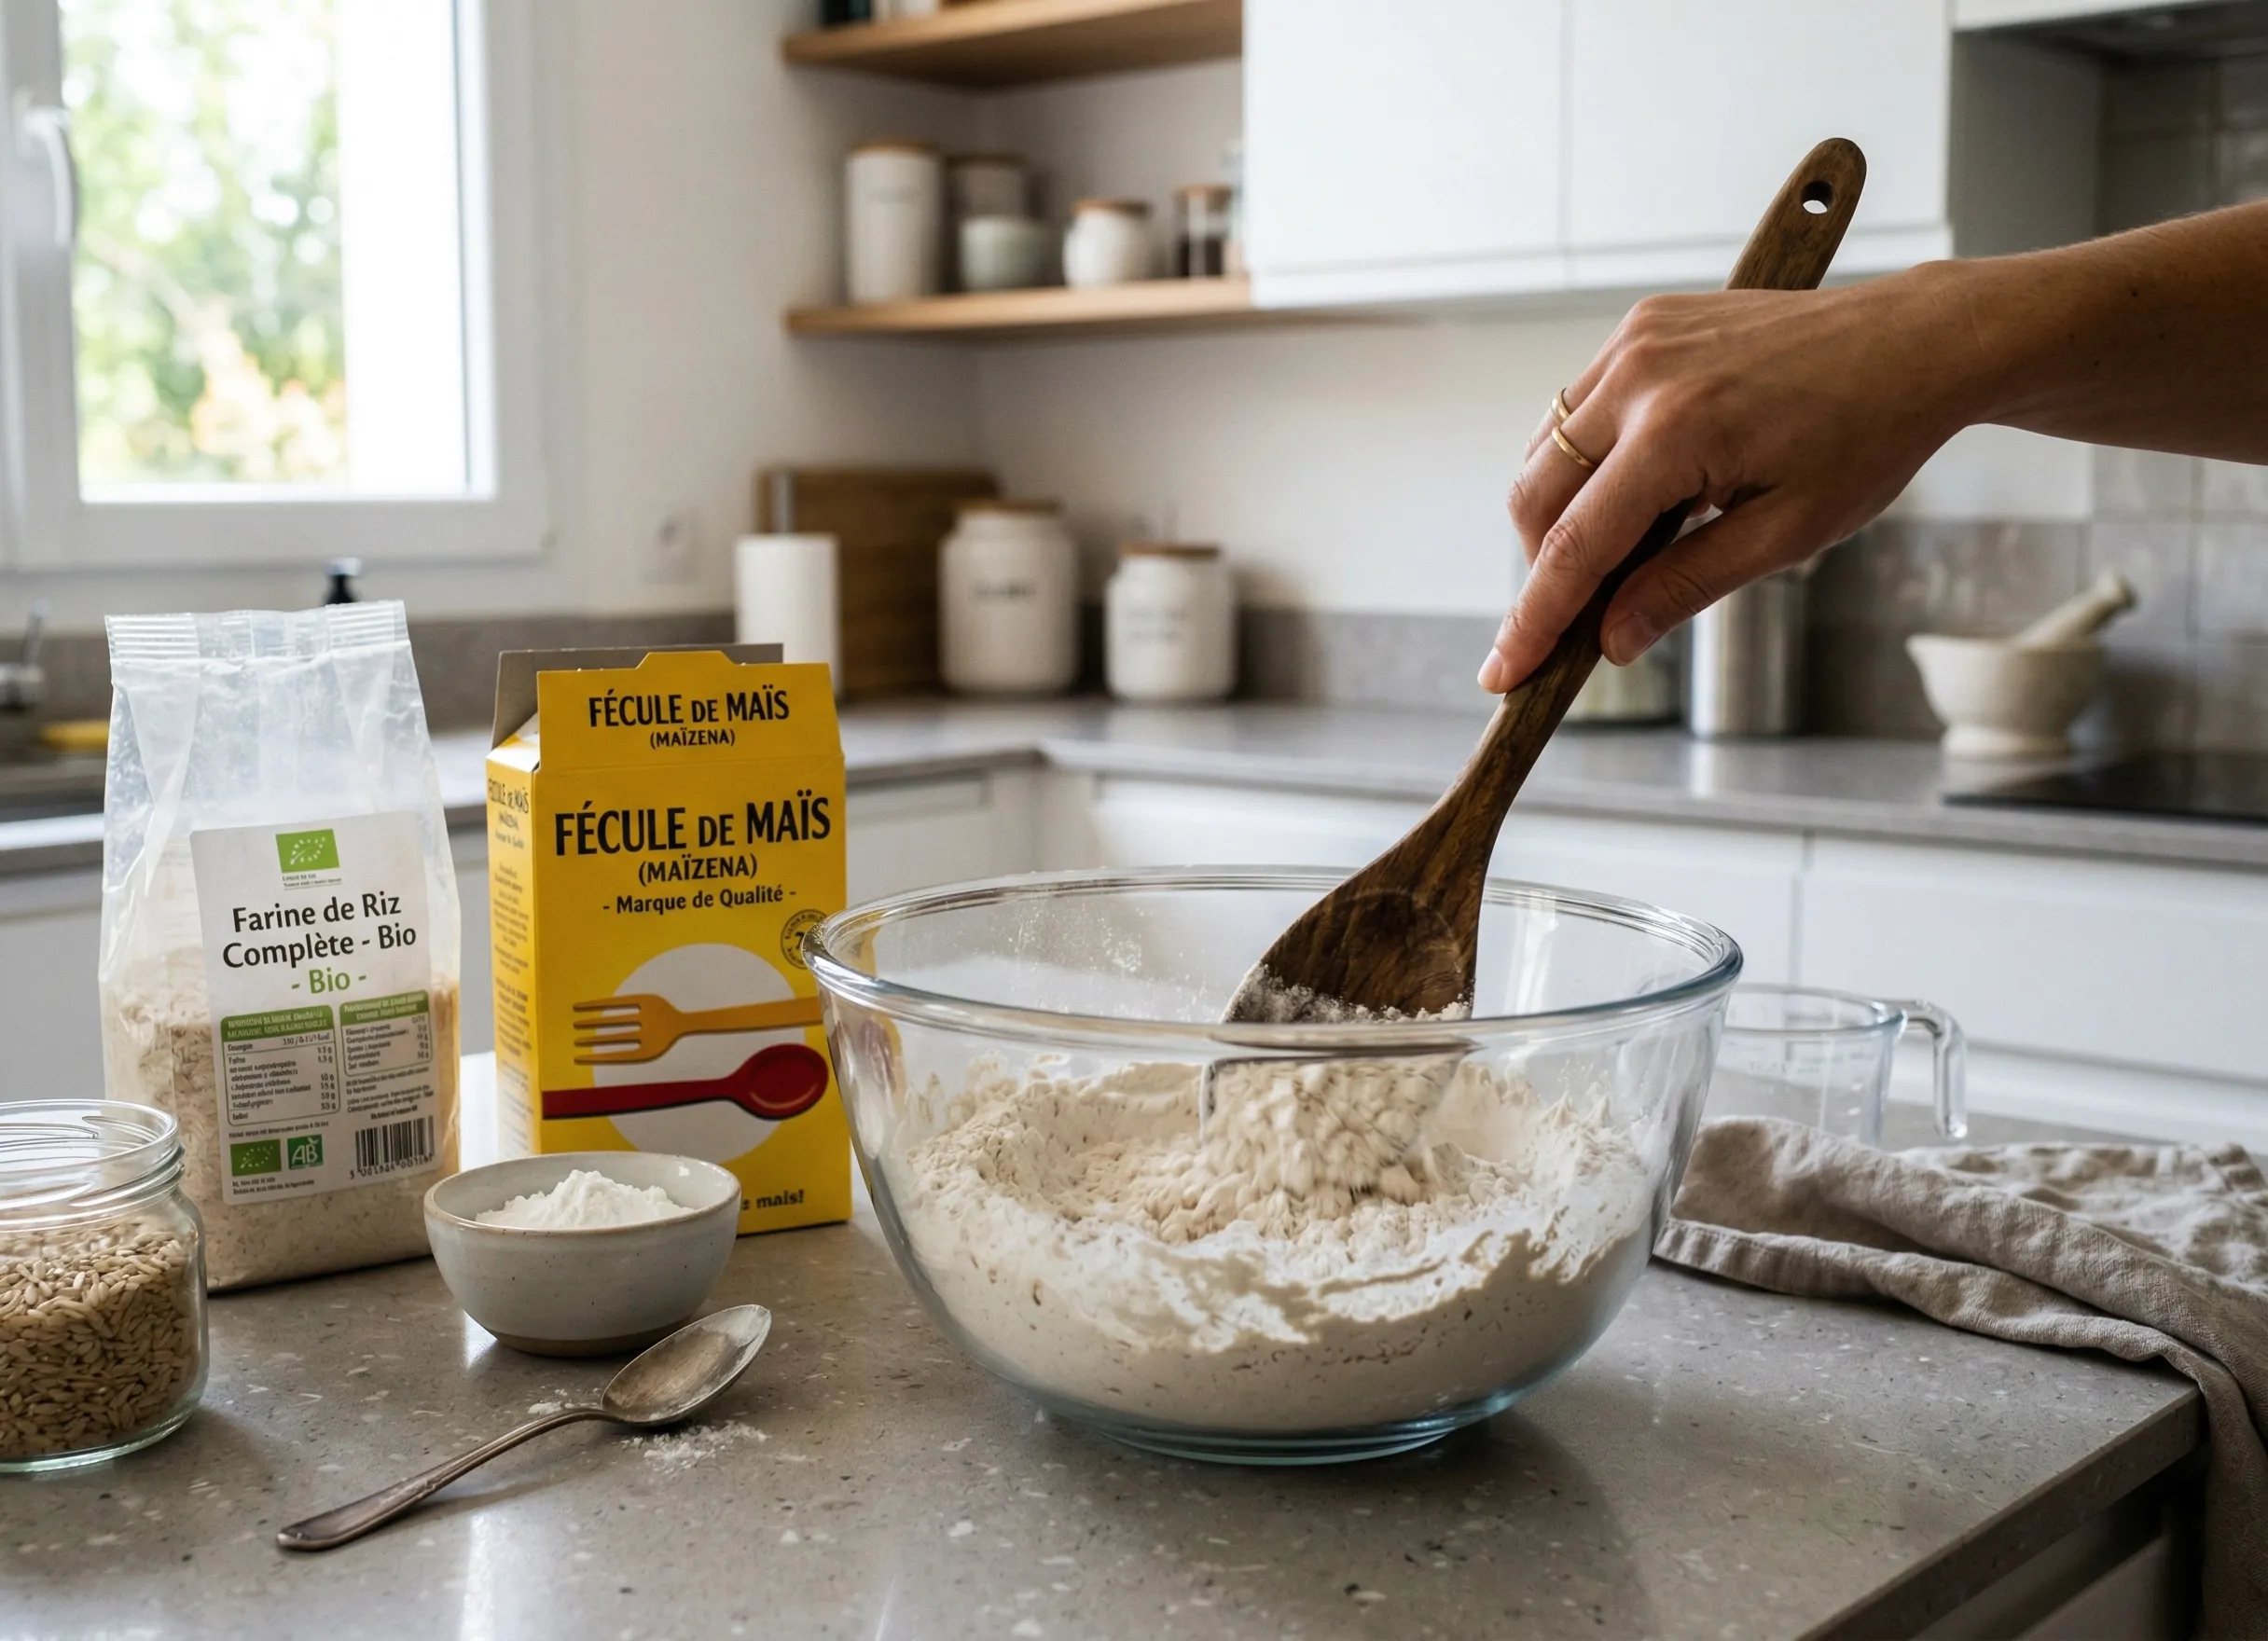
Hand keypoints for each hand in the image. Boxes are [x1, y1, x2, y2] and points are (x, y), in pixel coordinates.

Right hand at [1478, 269, 1971, 691]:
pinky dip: (1585, 460)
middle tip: (1581, 618)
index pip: (1575, 547)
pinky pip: (1577, 408)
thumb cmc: (1867, 436)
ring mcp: (1636, 341)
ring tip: (1627, 549)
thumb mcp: (1786, 533)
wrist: (1915, 342)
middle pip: (1537, 496)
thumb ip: (1686, 587)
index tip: (1504, 673)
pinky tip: (1638, 486)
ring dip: (1561, 513)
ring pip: (1546, 452)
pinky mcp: (1643, 325)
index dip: (1534, 620)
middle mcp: (1641, 375)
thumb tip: (1612, 640)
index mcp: (1679, 431)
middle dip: (1545, 568)